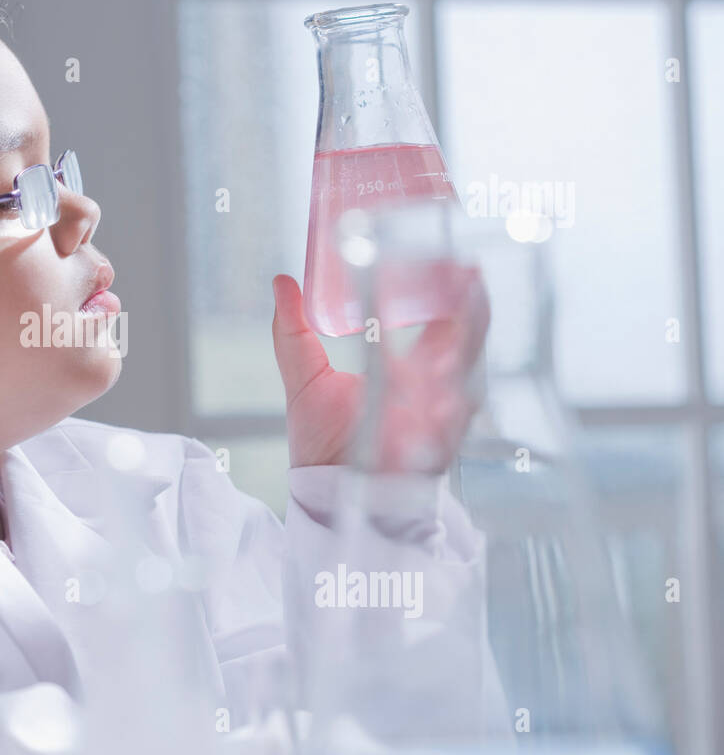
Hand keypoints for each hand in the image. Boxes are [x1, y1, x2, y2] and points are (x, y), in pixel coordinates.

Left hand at [271, 272, 489, 472]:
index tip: (461, 264)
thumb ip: (294, 332)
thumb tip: (281, 281)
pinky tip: (445, 403)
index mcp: (409, 370)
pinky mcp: (429, 459)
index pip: (445, 326)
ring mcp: (435, 425)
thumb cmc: (322, 437)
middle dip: (473, 317)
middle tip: (470, 282)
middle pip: (467, 349)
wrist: (323, 490)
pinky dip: (447, 422)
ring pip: (466, 388)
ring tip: (459, 332)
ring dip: (465, 362)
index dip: (455, 296)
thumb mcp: (304, 377)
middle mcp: (430, 393)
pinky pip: (447, 439)